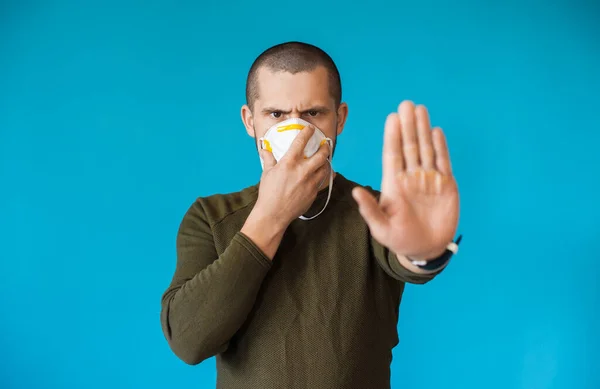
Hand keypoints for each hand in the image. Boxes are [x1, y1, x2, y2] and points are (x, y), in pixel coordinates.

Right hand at [241, 125, 330, 257]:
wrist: (273, 214)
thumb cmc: (268, 193)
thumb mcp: (266, 173)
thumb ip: (268, 159)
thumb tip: (264, 150)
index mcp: (289, 163)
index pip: (301, 142)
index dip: (307, 133)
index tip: (310, 129)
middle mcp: (302, 171)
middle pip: (321, 155)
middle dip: (325, 148)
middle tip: (324, 145)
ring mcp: (310, 182)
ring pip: (325, 168)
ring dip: (325, 162)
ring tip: (324, 160)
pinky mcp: (313, 192)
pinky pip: (322, 181)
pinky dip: (323, 176)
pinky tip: (322, 174)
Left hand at [352, 101, 459, 260]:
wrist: (425, 249)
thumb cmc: (399, 239)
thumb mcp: (381, 228)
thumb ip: (370, 210)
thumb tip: (355, 193)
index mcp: (393, 184)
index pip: (392, 155)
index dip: (392, 136)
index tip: (392, 118)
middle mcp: (410, 177)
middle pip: (409, 146)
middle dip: (408, 126)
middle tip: (406, 104)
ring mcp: (428, 179)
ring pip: (425, 149)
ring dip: (423, 130)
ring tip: (420, 110)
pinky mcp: (445, 185)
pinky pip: (442, 162)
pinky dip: (440, 147)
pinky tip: (436, 131)